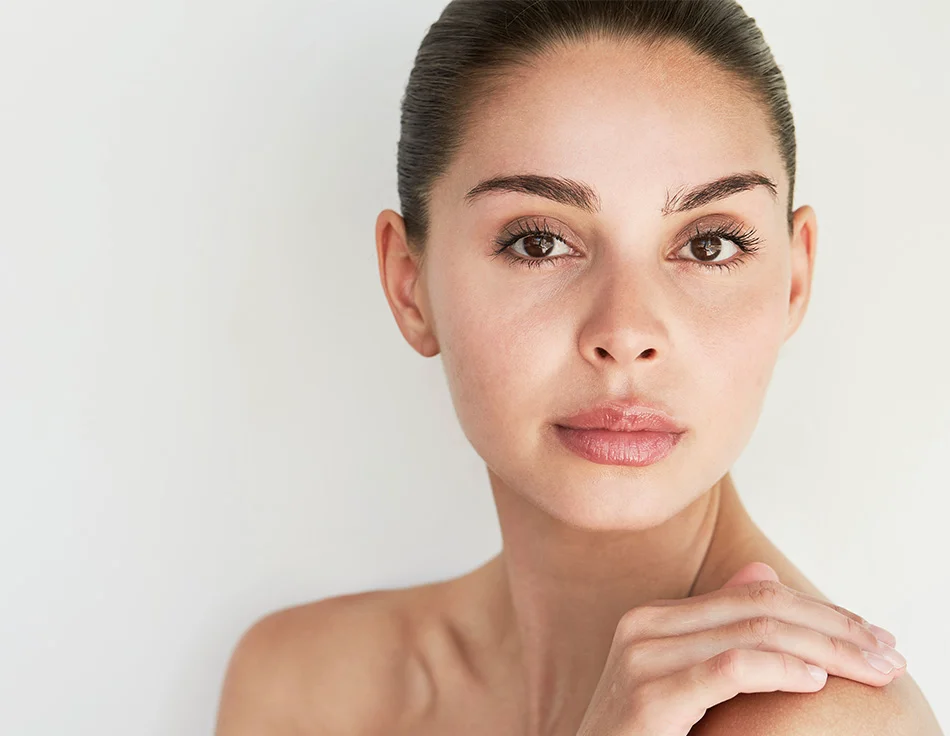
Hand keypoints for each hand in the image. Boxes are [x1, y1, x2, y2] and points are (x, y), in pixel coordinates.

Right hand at [574, 561, 905, 735]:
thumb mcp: (683, 684)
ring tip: (872, 668)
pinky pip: (729, 667)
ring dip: (825, 649)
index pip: (754, 595)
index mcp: (654, 619)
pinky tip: (815, 681)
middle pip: (760, 607)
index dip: (821, 611)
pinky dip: (779, 670)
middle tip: (889, 653)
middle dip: (835, 627)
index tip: (873, 636)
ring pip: (753, 631)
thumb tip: (761, 573)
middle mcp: (644, 626)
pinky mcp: (650, 694)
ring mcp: (642, 657)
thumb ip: (719, 631)